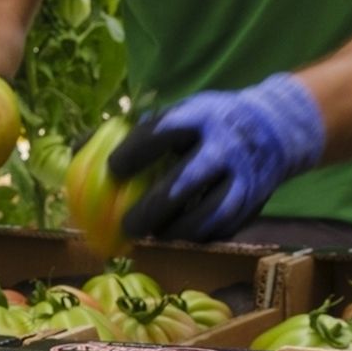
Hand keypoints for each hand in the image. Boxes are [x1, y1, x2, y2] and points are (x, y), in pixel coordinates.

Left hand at [110, 74, 325, 241]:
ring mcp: (243, 178)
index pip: (163, 134)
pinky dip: (201, 236)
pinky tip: (181, 237)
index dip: (136, 152)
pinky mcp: (254, 202)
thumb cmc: (207, 123)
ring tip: (154, 235)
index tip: (112, 170)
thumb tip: (77, 148)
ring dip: (178, 230)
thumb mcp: (179, 114)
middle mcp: (224, 147)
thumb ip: (134, 131)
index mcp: (200, 118)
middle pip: (186, 183)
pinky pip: (225, 227)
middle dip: (153, 209)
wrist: (274, 128)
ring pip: (211, 213)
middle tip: (126, 226)